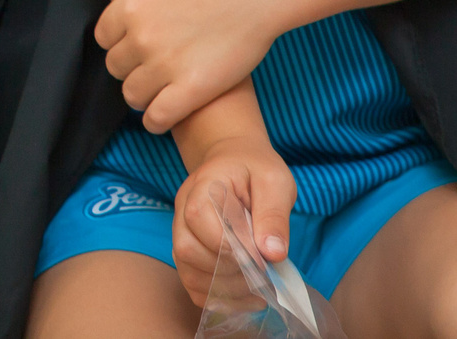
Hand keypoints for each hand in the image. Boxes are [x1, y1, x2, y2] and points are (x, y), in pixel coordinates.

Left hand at [80, 0, 280, 131]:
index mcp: (131, 6)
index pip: (103, 38)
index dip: (117, 41)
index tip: (134, 42)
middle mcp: (143, 37)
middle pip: (115, 67)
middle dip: (128, 67)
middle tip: (148, 64)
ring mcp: (167, 65)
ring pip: (132, 94)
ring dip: (139, 94)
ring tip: (155, 89)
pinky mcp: (193, 89)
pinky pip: (158, 117)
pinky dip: (155, 120)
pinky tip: (162, 115)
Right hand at [172, 127, 294, 307]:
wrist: (235, 160)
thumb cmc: (256, 169)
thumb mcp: (275, 182)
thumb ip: (274, 215)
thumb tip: (272, 254)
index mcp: (203, 185)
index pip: (202, 220)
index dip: (234, 247)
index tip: (266, 260)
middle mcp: (183, 208)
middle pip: (188, 249)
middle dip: (228, 270)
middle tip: (263, 276)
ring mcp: (181, 229)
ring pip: (186, 268)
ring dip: (223, 286)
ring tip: (256, 289)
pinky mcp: (187, 248)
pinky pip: (190, 280)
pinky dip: (215, 295)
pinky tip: (244, 295)